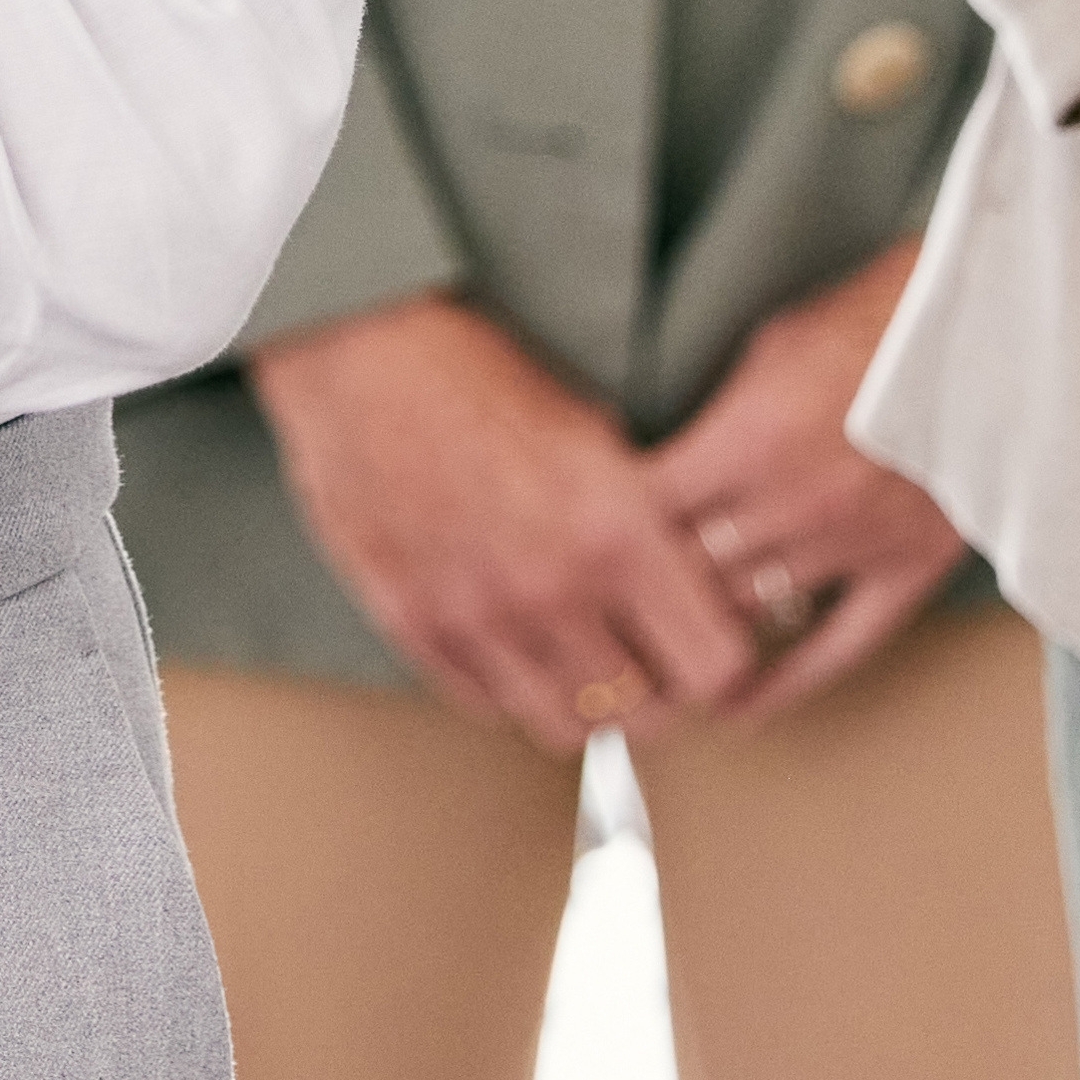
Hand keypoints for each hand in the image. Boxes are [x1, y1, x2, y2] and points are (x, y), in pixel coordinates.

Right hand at [250, 288, 762, 754]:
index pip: (714, 666)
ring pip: (567, 726)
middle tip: (651, 660)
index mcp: (615, 530)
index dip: (719, 657)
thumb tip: (683, 587)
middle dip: (661, 692)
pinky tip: (517, 641)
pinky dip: (512, 687)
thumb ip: (644, 521)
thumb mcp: (596, 432)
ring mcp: (477, 616)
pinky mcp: (415, 624)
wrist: (360, 353)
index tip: (707, 640)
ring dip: (586, 701)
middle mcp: (551, 588)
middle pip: (646, 715)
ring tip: (583, 659)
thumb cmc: (475, 373)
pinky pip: (487, 704)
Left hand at [624, 245, 972, 723]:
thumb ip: (720, 416)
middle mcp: (790, 504)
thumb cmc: (879, 318)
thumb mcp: (772, 345)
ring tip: (648, 653)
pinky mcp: (907, 570)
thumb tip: (670, 462)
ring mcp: (850, 546)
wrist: (996, 330)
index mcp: (747, 442)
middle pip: (683, 573)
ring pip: (745, 613)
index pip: (644, 516)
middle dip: (639, 591)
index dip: (606, 535)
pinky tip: (737, 707)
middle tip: (598, 614)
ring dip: (696, 631)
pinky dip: (784, 684)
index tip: (581, 546)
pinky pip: (837, 648)